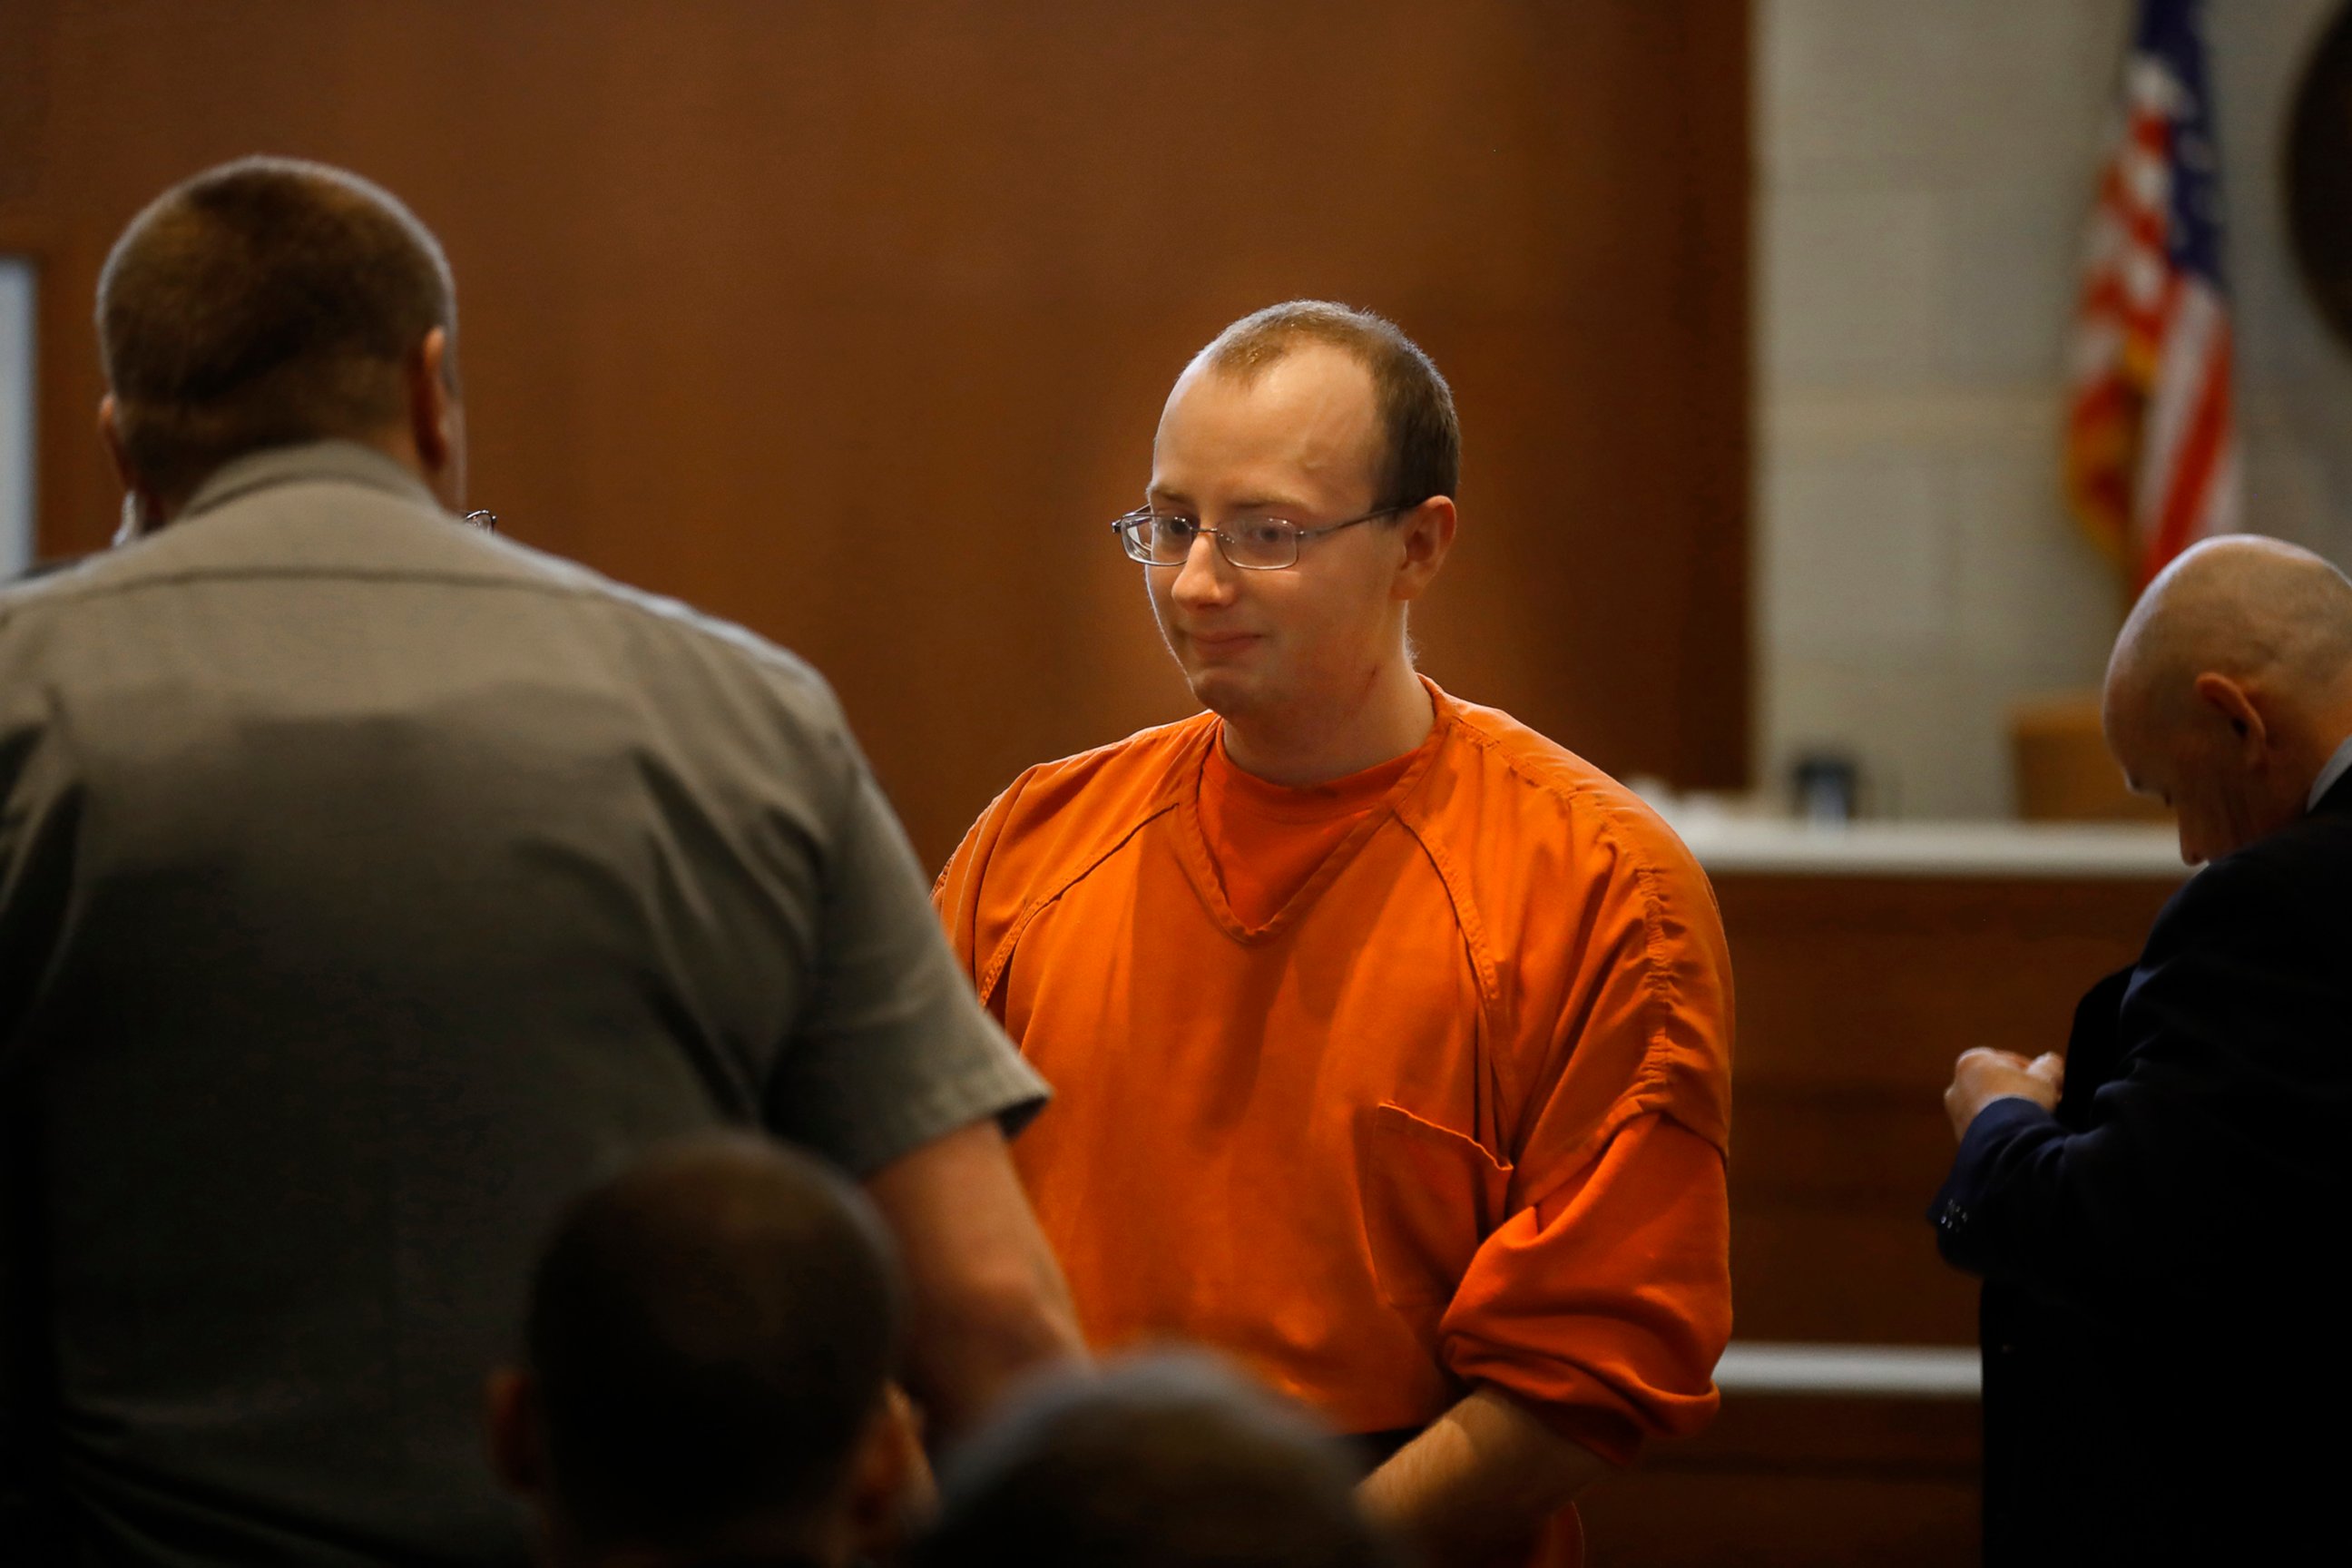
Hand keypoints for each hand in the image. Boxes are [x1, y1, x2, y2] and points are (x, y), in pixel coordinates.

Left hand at [1943, 1047, 2062, 1140]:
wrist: (2005, 1142)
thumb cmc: (2022, 1103)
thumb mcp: (2044, 1078)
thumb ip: (2048, 1065)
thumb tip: (2049, 1061)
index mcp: (1971, 1062)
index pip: (2007, 1061)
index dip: (2032, 1072)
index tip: (2047, 1083)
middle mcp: (1956, 1086)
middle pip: (1996, 1085)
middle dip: (2019, 1093)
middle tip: (2042, 1103)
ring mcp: (1956, 1114)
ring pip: (1989, 1109)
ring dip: (2010, 1113)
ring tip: (2032, 1122)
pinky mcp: (1962, 1137)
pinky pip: (1986, 1130)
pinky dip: (2000, 1131)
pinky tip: (2018, 1136)